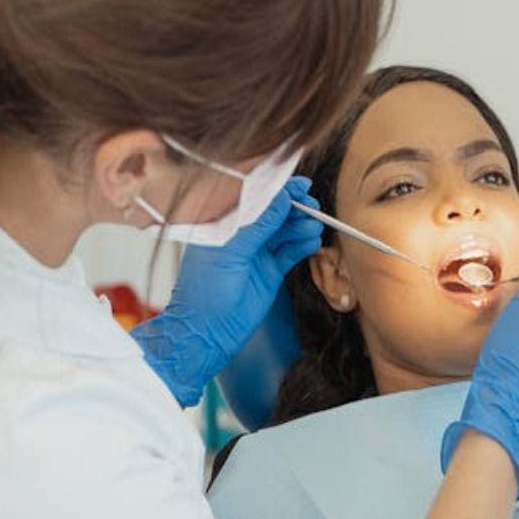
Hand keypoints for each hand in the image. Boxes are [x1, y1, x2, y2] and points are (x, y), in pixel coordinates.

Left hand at [132, 176, 322, 406]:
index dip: (279, 190)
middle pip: (275, 213)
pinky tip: (312, 242)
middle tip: (313, 207)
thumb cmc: (204, 293)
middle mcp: (242, 236)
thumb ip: (258, 225)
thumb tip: (280, 199)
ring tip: (314, 228)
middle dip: (296, 209)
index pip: (256, 199)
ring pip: (286, 232)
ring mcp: (257, 253)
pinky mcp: (270, 272)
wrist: (206, 333)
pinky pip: (291, 253)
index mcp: (225, 224)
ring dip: (302, 227)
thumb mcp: (230, 252)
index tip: (300, 185)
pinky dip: (303, 246)